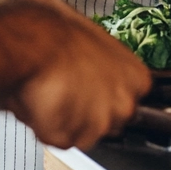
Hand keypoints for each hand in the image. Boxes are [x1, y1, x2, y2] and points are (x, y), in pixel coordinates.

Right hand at [3, 0, 150, 149]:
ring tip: (51, 92)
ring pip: (81, 131)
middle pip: (109, 120)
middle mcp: (124, 105)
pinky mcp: (69, 139)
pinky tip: (40, 102)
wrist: (34, 43)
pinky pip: (56, 137)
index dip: (106, 93)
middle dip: (89, 111)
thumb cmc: (59, 30)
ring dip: (66, 118)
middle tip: (69, 91)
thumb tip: (93, 59)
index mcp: (136, 78)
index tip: (93, 87)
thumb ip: (103, 61)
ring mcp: (98, 126)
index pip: (129, 98)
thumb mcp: (93, 38)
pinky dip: (46, 125)